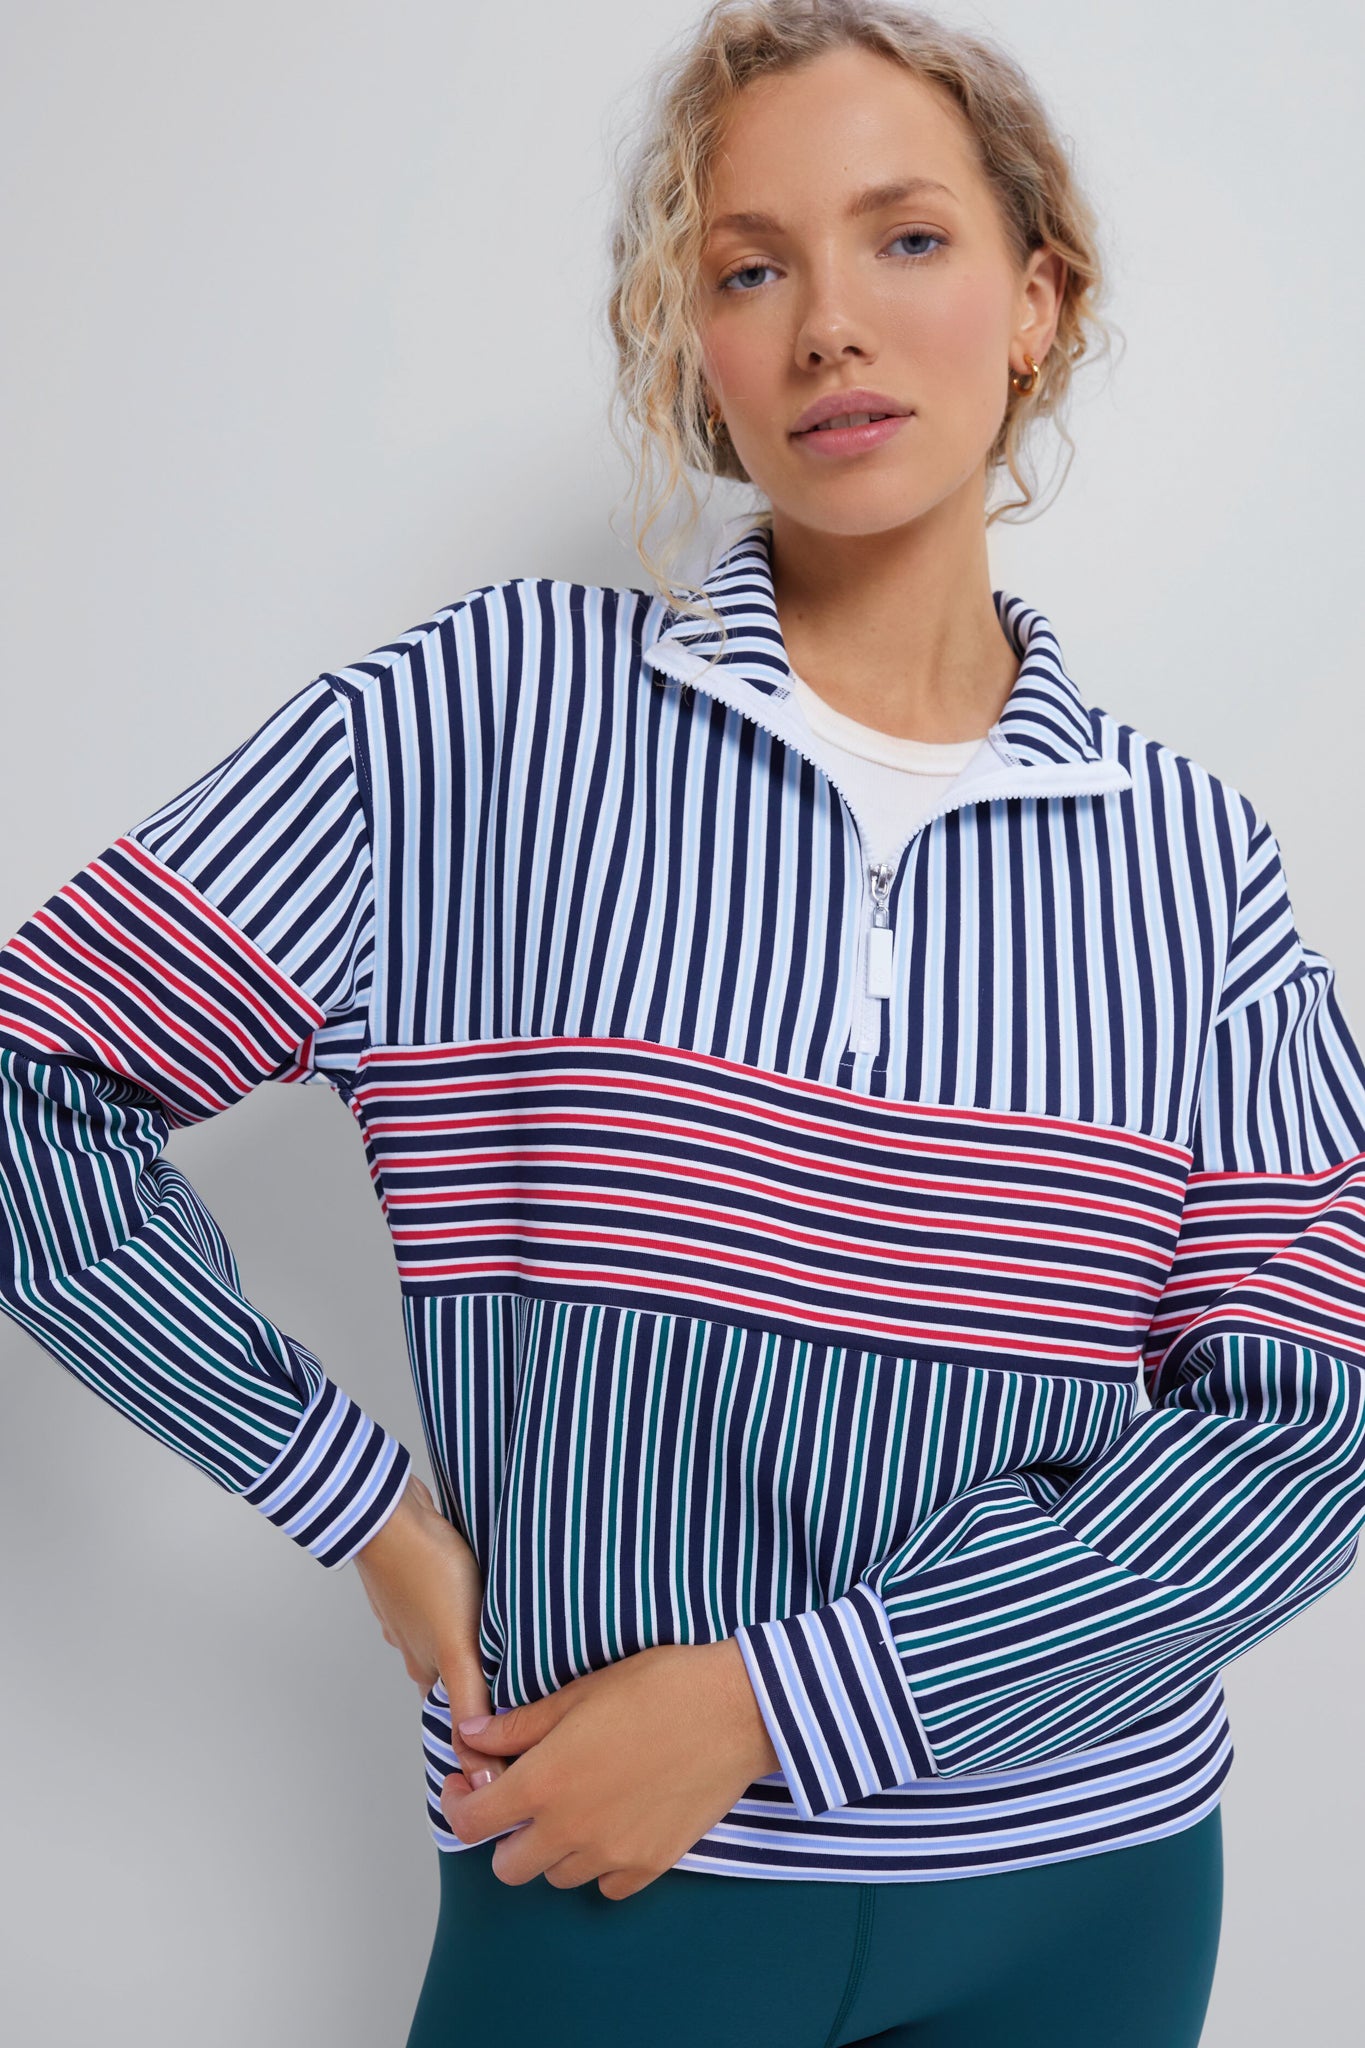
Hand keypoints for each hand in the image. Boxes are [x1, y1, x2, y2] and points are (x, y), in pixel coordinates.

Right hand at [353, 1472, 507, 1791]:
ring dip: (474, 1642)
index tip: (508, 1734)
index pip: (456, 1713)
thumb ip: (470, 1696)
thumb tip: (480, 1759)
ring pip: (449, 1637)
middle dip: (481, 1685)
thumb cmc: (425, 1570)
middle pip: (454, 1676)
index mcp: (425, 1665)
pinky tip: (486, 1593)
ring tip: (510, 1639)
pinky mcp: (421, 1574)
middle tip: (520, 1684)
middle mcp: (416, 1642)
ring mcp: (414, 1608)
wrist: (391, 1511)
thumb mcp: (457, 1642)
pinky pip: (447, 1601)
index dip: (480, 1729)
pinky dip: (465, 1605)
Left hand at [441, 1638, 780, 1898]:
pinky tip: (614, 1822)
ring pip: (556, 1876)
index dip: (457, 1805)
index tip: (467, 1786)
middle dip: (506, 1836)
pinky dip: (600, 1864)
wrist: (734, 1710)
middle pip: (508, 1867)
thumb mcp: (578, 1693)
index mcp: (544, 1782)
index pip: (470, 1824)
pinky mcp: (650, 1865)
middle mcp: (570, 1829)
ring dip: (553, 1849)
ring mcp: (612, 1854)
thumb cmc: (658, 1688)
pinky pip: (606, 1886)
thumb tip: (470, 1734)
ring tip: (576, 1804)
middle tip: (524, 1799)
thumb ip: (518, 1726)